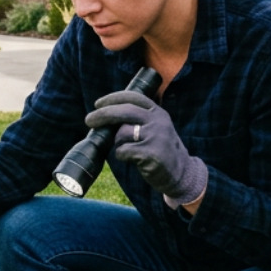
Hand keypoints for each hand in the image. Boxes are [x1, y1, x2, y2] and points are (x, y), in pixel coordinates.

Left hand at [83, 91, 207, 206]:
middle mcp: (158, 121)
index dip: (113, 98)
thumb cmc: (161, 150)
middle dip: (103, 114)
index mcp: (158, 112)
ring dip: (118, 143)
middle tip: (88, 120)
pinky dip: (123, 156)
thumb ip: (138, 119)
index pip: (133, 97)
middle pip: (124, 112)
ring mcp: (155, 137)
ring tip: (131, 151)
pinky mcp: (151, 153)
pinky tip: (135, 160)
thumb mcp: (156, 128)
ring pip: (121, 134)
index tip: (98, 103)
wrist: (181, 173)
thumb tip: (106, 114)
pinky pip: (123, 151)